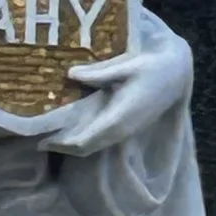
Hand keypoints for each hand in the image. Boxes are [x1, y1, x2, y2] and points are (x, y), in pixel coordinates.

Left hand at [46, 24, 192, 155]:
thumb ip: (99, 74)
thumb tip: (70, 74)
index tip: (40, 141)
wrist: (177, 74)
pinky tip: (73, 126)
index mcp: (118, 118)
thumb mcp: (126, 66)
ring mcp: (125, 131)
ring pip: (93, 146)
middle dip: (62, 147)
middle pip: (85, 149)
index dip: (61, 145)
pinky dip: (84, 139)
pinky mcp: (127, 127)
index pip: (84, 142)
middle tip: (38, 138)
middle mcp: (121, 130)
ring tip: (51, 133)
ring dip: (72, 145)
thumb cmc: (151, 67)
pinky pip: (101, 140)